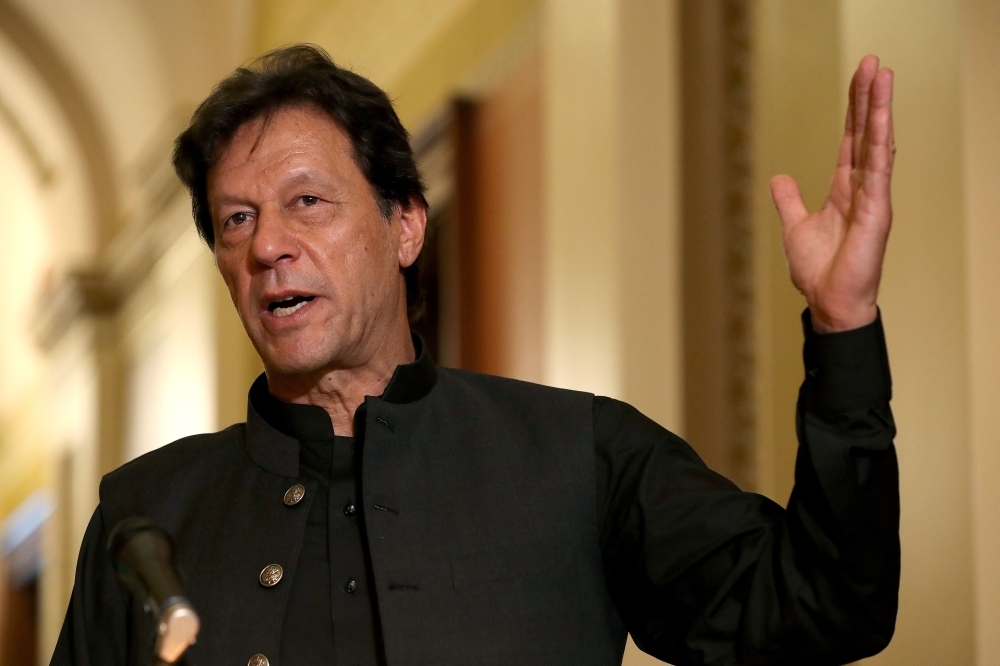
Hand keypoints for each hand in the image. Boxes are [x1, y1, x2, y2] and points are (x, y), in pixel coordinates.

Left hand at [770, 55, 894, 332]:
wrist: (828, 302)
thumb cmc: (818, 271)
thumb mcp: (795, 227)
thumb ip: (789, 200)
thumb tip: (779, 176)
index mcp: (844, 189)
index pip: (851, 139)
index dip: (854, 109)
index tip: (859, 78)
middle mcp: (863, 188)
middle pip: (866, 133)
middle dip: (868, 98)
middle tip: (872, 63)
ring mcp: (873, 198)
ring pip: (877, 144)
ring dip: (879, 110)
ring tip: (882, 76)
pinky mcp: (877, 212)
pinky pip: (879, 171)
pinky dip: (880, 143)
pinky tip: (882, 118)